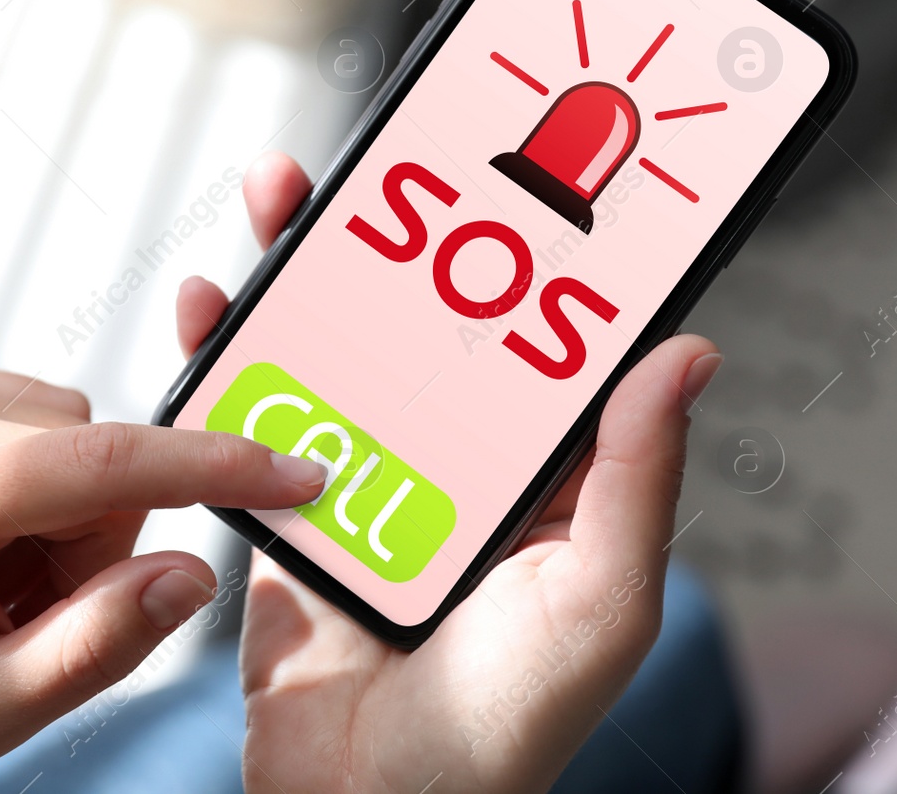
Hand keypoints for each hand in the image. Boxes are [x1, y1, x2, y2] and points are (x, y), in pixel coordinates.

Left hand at [0, 366, 325, 780]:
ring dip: (76, 519)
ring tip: (1, 573)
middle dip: (99, 543)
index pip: (87, 465)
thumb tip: (192, 574)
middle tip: (26, 605)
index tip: (295, 474)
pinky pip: (63, 423)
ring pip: (91, 438)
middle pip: (101, 459)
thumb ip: (94, 647)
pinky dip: (55, 488)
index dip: (204, 468)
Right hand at [176, 152, 721, 793]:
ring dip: (298, 279)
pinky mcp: (286, 516)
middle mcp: (447, 467)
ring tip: (275, 203)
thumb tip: (687, 352)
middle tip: (361, 168)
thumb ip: (631, 480)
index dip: (508, 255)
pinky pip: (253, 421)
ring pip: (329, 355)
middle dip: (383, 241)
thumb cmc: (505, 728)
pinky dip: (226, 362)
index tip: (488, 178)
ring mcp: (361, 485)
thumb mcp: (597, 598)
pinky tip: (208, 311)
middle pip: (411, 328)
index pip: (523, 340)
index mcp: (531, 475)